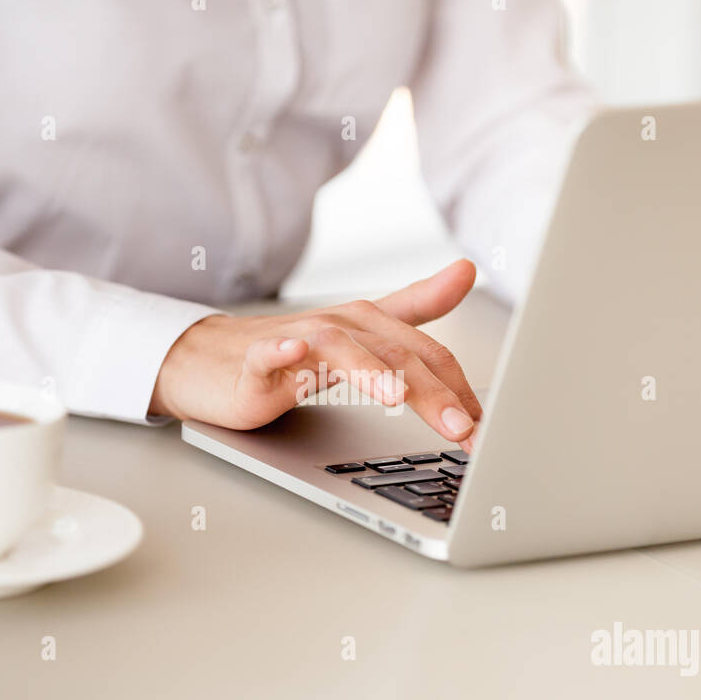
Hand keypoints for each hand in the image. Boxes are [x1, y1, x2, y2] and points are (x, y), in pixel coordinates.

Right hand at [149, 259, 483, 449]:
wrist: (211, 362)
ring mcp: (296, 340)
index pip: (426, 355)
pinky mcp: (255, 360)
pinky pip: (270, 352)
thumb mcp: (362, 333)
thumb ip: (416, 304)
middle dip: (432, 393)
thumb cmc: (291, 352)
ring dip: (370, 371)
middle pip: (394, 355)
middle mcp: (340, 326)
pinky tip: (297, 350)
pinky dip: (283, 349)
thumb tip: (467, 269)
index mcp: (370, 326)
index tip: (489, 429)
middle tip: (462, 430)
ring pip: (340, 350)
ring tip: (397, 398)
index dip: (459, 390)